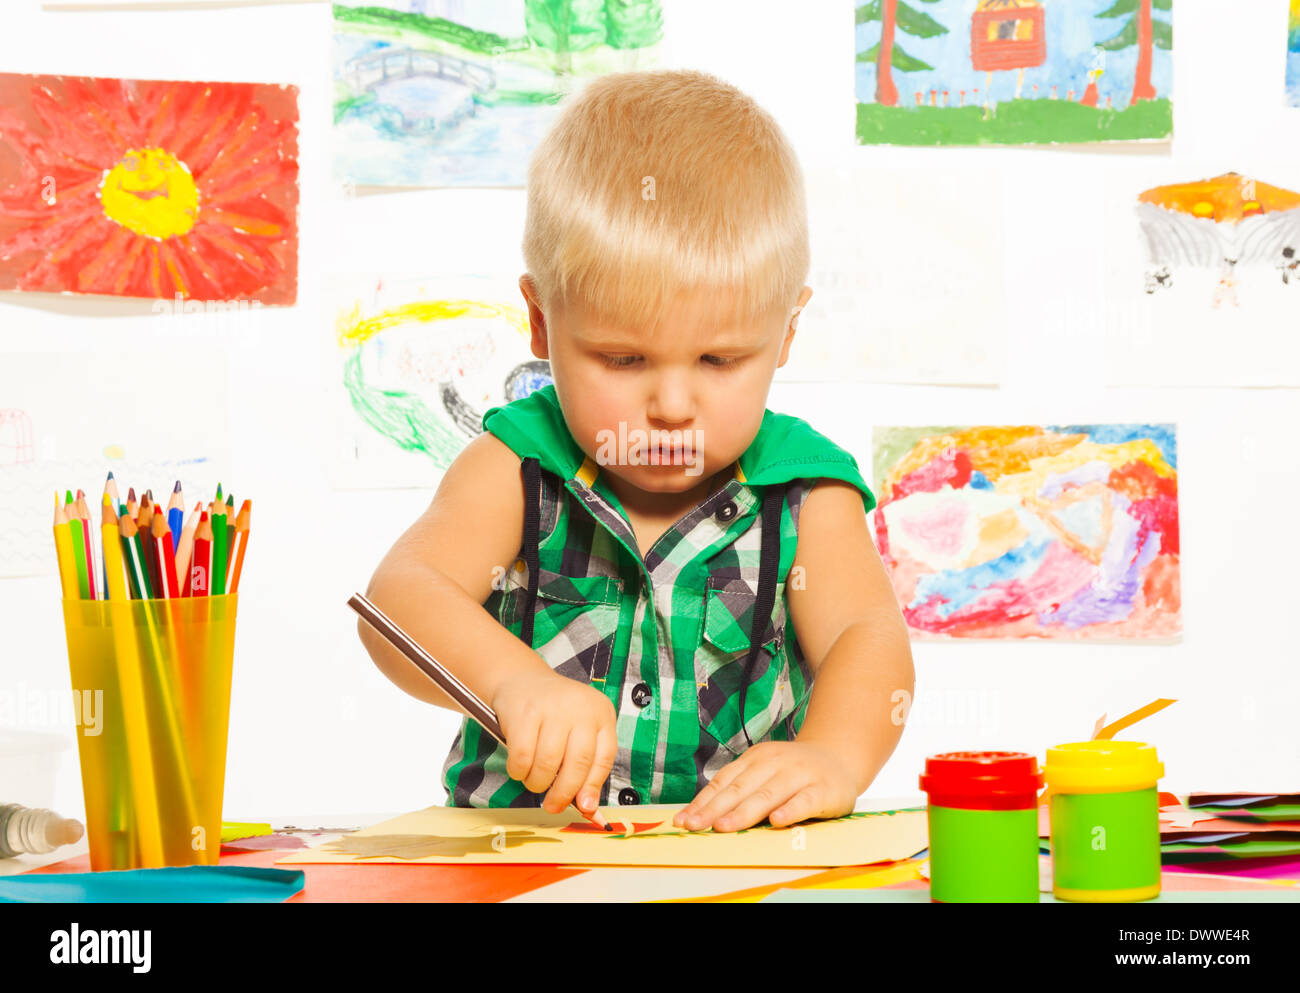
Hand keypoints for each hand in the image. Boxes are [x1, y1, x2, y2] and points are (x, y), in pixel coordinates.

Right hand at [491, 668, 617, 816]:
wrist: (523, 681)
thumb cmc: (555, 714)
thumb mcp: (579, 733)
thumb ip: (586, 768)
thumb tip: (589, 809)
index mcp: (601, 714)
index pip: (604, 758)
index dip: (593, 787)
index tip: (585, 807)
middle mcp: (581, 708)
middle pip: (578, 763)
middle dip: (564, 793)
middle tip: (553, 806)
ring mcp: (553, 708)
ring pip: (548, 763)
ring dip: (538, 783)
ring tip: (534, 781)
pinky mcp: (525, 712)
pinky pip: (522, 756)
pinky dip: (519, 771)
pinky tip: (519, 769)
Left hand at [671, 741, 859, 831]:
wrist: (838, 757)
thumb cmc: (793, 772)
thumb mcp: (764, 773)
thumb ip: (740, 790)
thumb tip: (702, 814)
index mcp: (755, 759)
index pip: (724, 781)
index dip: (702, 802)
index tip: (683, 820)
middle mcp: (775, 763)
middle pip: (740, 788)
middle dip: (715, 809)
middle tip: (696, 826)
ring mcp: (799, 774)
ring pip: (768, 794)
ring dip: (744, 812)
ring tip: (724, 826)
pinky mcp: (823, 790)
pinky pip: (804, 801)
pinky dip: (790, 811)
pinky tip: (776, 822)